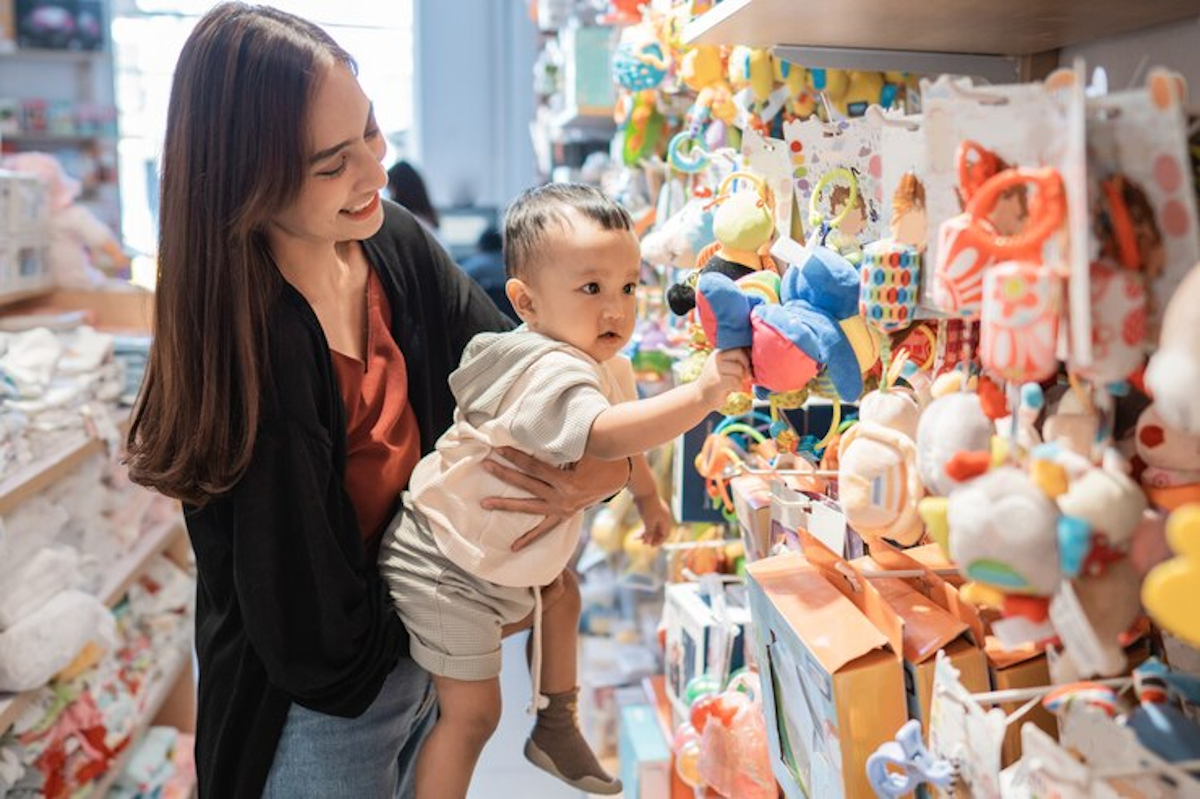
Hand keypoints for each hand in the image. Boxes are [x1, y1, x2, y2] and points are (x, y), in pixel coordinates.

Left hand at [482, 448, 630, 550]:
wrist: (623, 476)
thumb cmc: (603, 457)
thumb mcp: (586, 449)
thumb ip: (564, 446)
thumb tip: (538, 434)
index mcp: (568, 483)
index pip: (534, 468)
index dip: (516, 456)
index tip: (498, 447)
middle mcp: (563, 499)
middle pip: (526, 485)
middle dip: (504, 474)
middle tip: (485, 464)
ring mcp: (562, 510)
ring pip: (529, 507)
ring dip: (505, 505)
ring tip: (484, 503)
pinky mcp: (564, 516)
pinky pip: (544, 529)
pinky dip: (529, 538)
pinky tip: (513, 547)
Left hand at [635, 492, 673, 545]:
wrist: (643, 490)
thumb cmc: (647, 506)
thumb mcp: (648, 522)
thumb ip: (649, 532)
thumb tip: (648, 541)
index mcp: (665, 519)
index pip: (666, 534)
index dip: (659, 541)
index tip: (651, 546)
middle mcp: (662, 516)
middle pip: (658, 531)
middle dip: (650, 537)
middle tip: (641, 542)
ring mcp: (656, 512)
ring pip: (652, 526)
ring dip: (644, 533)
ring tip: (635, 537)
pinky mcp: (649, 509)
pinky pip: (648, 521)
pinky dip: (643, 527)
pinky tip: (636, 531)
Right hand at [697, 348, 750, 407]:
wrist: (700, 396)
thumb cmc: (718, 381)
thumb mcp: (725, 366)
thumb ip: (736, 359)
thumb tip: (755, 355)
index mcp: (718, 352)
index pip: (739, 347)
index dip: (748, 357)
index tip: (748, 366)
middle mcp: (715, 358)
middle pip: (740, 354)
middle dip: (746, 367)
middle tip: (745, 377)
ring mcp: (715, 369)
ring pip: (739, 369)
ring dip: (741, 379)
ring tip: (733, 383)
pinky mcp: (717, 381)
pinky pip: (736, 382)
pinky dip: (738, 388)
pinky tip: (731, 389)